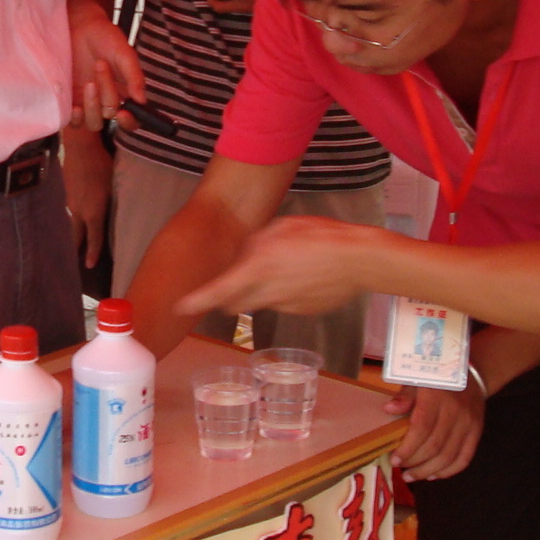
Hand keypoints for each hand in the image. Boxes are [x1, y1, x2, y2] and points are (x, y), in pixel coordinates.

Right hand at [63, 129, 111, 268]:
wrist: (79, 146)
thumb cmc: (102, 163)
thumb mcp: (115, 184)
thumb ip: (116, 202)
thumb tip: (127, 213)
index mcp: (93, 212)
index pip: (93, 239)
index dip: (91, 253)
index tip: (88, 266)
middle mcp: (78, 211)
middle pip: (75, 237)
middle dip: (75, 249)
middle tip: (75, 262)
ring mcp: (69, 202)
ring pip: (70, 223)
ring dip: (73, 234)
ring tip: (74, 243)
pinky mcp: (64, 192)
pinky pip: (68, 210)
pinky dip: (72, 218)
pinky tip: (75, 217)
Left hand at [67, 0, 143, 130]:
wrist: (77, 25)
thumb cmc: (103, 36)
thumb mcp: (123, 52)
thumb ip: (134, 75)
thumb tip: (141, 100)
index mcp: (124, 91)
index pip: (132, 118)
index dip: (130, 121)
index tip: (123, 113)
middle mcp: (106, 100)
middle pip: (110, 115)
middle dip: (108, 96)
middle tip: (101, 66)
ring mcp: (86, 102)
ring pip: (92, 122)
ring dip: (91, 107)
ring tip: (89, 83)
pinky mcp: (68, 100)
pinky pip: (71, 121)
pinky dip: (73, 117)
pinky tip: (73, 105)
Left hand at [176, 216, 381, 316]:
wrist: (359, 260)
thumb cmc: (321, 236)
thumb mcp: (282, 227)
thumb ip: (256, 243)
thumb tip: (245, 254)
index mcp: (258, 268)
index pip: (218, 291)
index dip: (196, 301)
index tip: (180, 307)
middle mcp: (268, 292)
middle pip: (234, 304)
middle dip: (229, 297)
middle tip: (238, 279)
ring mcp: (286, 306)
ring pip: (261, 303)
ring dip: (261, 291)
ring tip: (284, 269)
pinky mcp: (302, 312)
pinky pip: (284, 305)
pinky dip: (285, 295)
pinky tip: (303, 277)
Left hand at [385, 383, 484, 481]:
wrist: (472, 375)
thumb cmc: (438, 378)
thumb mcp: (418, 378)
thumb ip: (405, 395)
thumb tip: (389, 410)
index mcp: (437, 396)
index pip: (422, 428)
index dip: (408, 448)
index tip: (395, 459)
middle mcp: (455, 411)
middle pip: (434, 446)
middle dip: (415, 463)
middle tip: (401, 470)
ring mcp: (469, 423)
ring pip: (449, 456)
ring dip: (429, 471)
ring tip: (412, 476)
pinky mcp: (477, 431)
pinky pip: (464, 457)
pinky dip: (449, 471)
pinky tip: (434, 475)